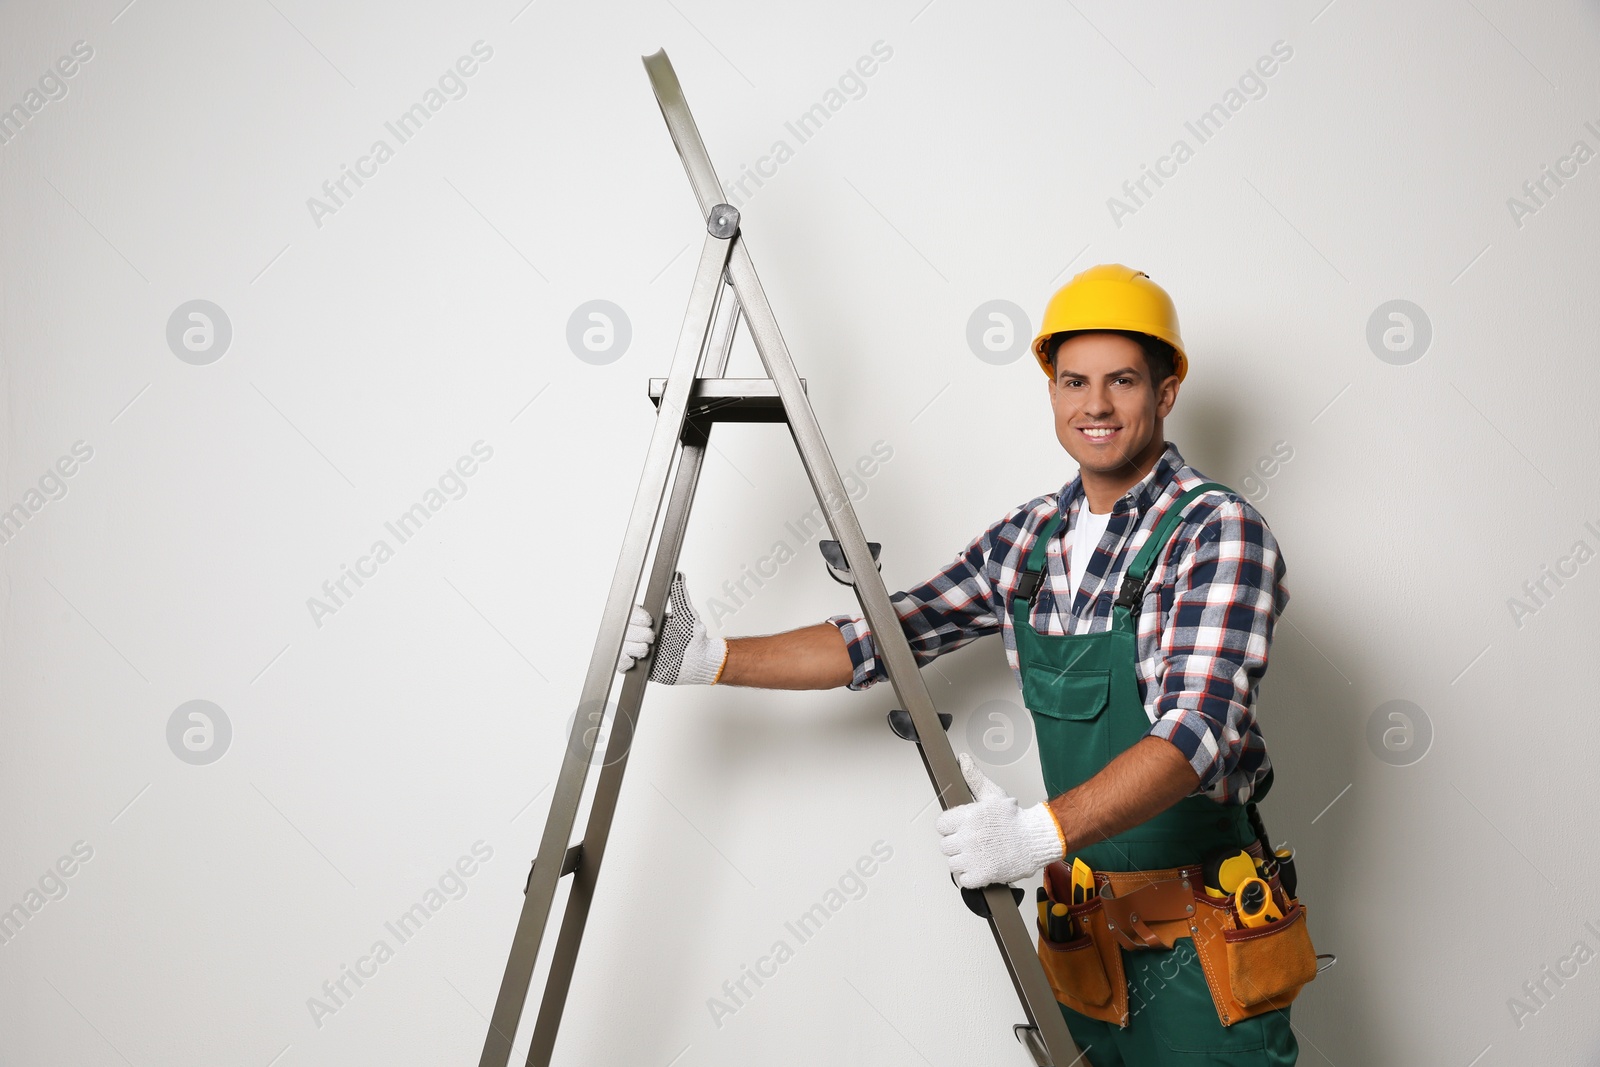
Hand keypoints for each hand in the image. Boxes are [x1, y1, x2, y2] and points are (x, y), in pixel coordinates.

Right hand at [615, 572, 728, 684]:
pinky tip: (639, 660)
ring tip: (650, 651)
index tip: (649, 621)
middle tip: (654, 638)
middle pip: (624, 630)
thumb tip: (679, 575)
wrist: (698, 663)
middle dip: (640, 634)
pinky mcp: (637, 666)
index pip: (630, 613)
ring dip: (636, 648)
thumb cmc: (694, 638)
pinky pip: (620, 663)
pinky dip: (627, 661)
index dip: (637, 618)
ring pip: (622, 646)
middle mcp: (640, 634)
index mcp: (648, 621)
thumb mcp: (686, 614)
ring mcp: (636, 650)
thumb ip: (679, 596)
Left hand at [935, 753, 1065, 888]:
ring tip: (978, 855)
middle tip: (972, 843)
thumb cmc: (1015, 819)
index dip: (950, 828)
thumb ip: (974, 778)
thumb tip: (962, 760)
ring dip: (963, 862)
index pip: (940, 825)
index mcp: (967, 816)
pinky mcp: (982, 875)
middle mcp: (967, 837)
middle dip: (957, 845)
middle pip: (945, 846)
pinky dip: (971, 877)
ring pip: (953, 864)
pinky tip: (981, 867)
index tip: (959, 829)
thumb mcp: (993, 794)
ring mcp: (973, 857)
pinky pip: (964, 880)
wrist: (1035, 839)